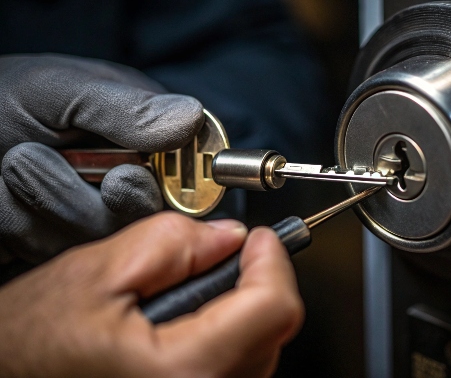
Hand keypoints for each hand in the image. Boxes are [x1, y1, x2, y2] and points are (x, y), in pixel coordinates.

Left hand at [0, 54, 203, 263]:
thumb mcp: (54, 90)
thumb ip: (124, 107)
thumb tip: (191, 118)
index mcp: (137, 125)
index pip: (189, 157)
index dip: (178, 176)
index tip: (126, 178)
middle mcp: (126, 167)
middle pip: (153, 208)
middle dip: (98, 193)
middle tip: (45, 161)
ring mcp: (96, 205)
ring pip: (108, 234)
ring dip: (53, 201)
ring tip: (13, 166)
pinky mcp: (66, 237)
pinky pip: (66, 248)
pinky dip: (30, 223)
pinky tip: (9, 197)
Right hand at [0, 212, 303, 376]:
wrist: (10, 376)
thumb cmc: (32, 344)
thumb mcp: (97, 274)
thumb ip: (173, 244)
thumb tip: (227, 237)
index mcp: (181, 371)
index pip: (273, 309)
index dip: (271, 261)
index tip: (259, 239)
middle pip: (273, 330)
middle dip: (256, 282)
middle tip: (226, 256)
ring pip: (261, 350)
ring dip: (243, 309)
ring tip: (193, 292)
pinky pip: (239, 367)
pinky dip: (229, 334)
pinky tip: (190, 322)